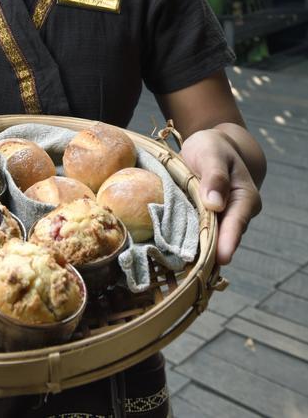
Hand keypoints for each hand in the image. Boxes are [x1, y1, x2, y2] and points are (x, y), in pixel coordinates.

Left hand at [180, 128, 261, 264]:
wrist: (210, 148)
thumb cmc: (213, 147)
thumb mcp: (212, 153)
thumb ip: (215, 175)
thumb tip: (215, 204)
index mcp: (245, 198)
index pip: (237, 222)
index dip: (228, 240)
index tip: (222, 257)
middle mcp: (236, 214)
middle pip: (223, 237)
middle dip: (209, 252)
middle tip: (193, 269)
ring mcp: (221, 221)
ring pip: (210, 240)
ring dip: (196, 250)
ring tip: (180, 266)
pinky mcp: (206, 223)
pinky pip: (198, 235)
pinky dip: (187, 242)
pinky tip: (172, 255)